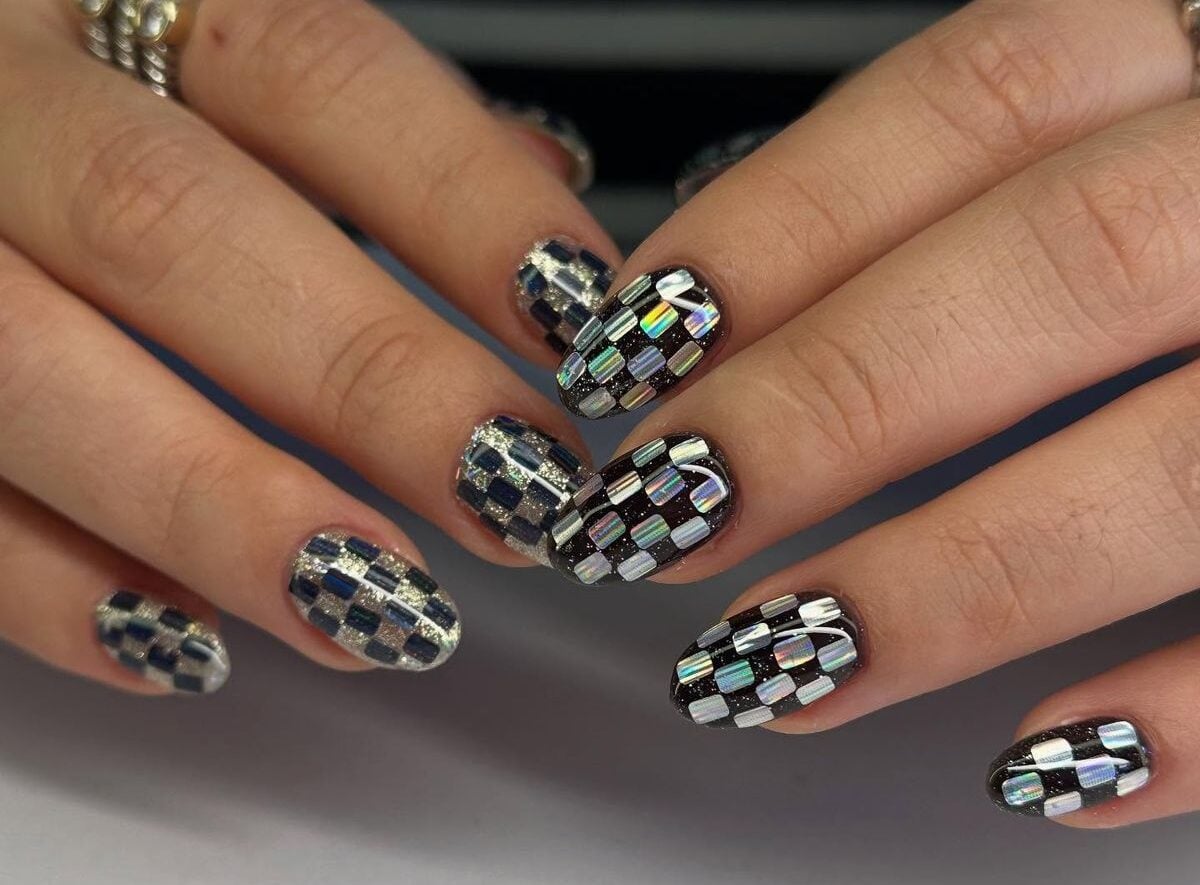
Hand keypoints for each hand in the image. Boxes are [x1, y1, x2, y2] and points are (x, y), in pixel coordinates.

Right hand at [0, 0, 616, 690]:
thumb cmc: (95, 114)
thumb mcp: (217, 60)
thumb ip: (376, 133)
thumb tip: (548, 180)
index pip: (313, 73)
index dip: (464, 203)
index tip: (582, 326)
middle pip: (174, 226)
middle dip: (367, 380)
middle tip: (516, 495)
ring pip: (29, 373)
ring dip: (221, 509)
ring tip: (384, 609)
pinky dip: (57, 589)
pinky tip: (189, 643)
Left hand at [547, 0, 1197, 825]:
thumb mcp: (1148, 124)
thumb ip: (978, 198)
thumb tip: (732, 310)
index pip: (973, 101)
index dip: (780, 230)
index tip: (633, 354)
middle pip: (1061, 265)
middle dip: (831, 406)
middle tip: (661, 518)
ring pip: (1186, 461)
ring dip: (956, 577)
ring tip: (773, 666)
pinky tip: (1046, 763)